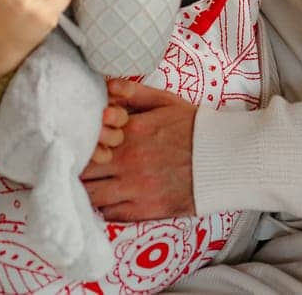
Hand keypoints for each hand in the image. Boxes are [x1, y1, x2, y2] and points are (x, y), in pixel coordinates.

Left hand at [81, 80, 196, 220]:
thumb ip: (134, 93)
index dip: (75, 144)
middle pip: (82, 173)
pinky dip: (106, 207)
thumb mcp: (166, 101)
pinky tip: (111, 198)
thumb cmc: (195, 127)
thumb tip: (106, 86)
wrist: (226, 157)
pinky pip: (112, 215)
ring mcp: (136, 189)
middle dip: (76, 169)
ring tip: (91, 184)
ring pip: (92, 197)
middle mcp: (128, 163)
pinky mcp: (147, 210)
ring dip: (88, 191)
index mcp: (129, 134)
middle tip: (75, 166)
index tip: (74, 143)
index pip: (85, 143)